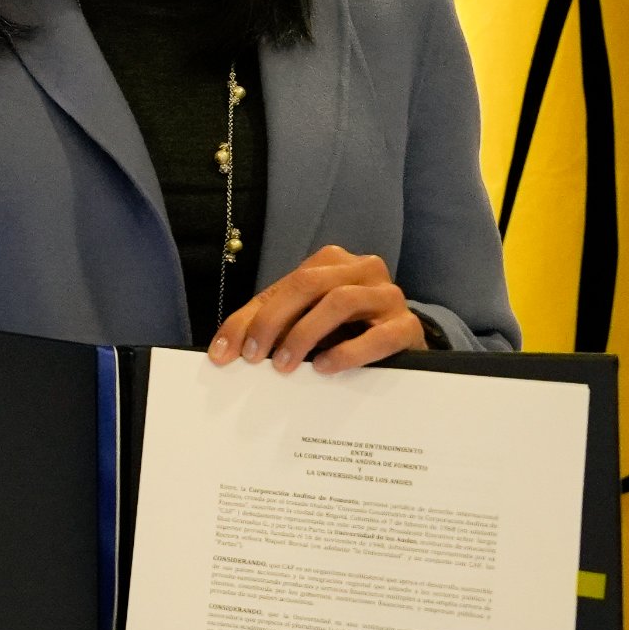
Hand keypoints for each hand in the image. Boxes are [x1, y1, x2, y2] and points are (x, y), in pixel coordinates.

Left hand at [209, 243, 428, 373]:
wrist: (401, 344)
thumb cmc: (345, 329)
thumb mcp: (301, 321)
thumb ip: (264, 326)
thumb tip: (221, 352)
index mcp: (332, 262)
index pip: (285, 284)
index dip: (251, 318)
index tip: (227, 353)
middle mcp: (362, 269)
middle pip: (309, 285)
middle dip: (274, 321)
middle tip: (255, 357)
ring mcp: (388, 295)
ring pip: (341, 301)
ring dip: (305, 333)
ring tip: (285, 365)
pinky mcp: (407, 326)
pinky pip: (379, 335)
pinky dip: (347, 352)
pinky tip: (325, 367)